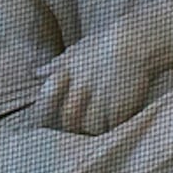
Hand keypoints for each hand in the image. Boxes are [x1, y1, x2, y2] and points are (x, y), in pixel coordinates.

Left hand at [33, 26, 151, 136]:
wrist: (135, 43)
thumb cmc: (106, 45)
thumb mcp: (77, 51)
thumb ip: (57, 65)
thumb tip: (37, 73)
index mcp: (66, 74)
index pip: (47, 100)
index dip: (44, 114)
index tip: (49, 121)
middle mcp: (80, 87)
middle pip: (69, 119)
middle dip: (73, 126)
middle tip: (81, 128)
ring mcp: (100, 98)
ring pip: (90, 126)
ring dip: (94, 129)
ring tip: (100, 128)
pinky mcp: (119, 106)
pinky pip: (111, 126)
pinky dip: (113, 128)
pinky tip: (117, 125)